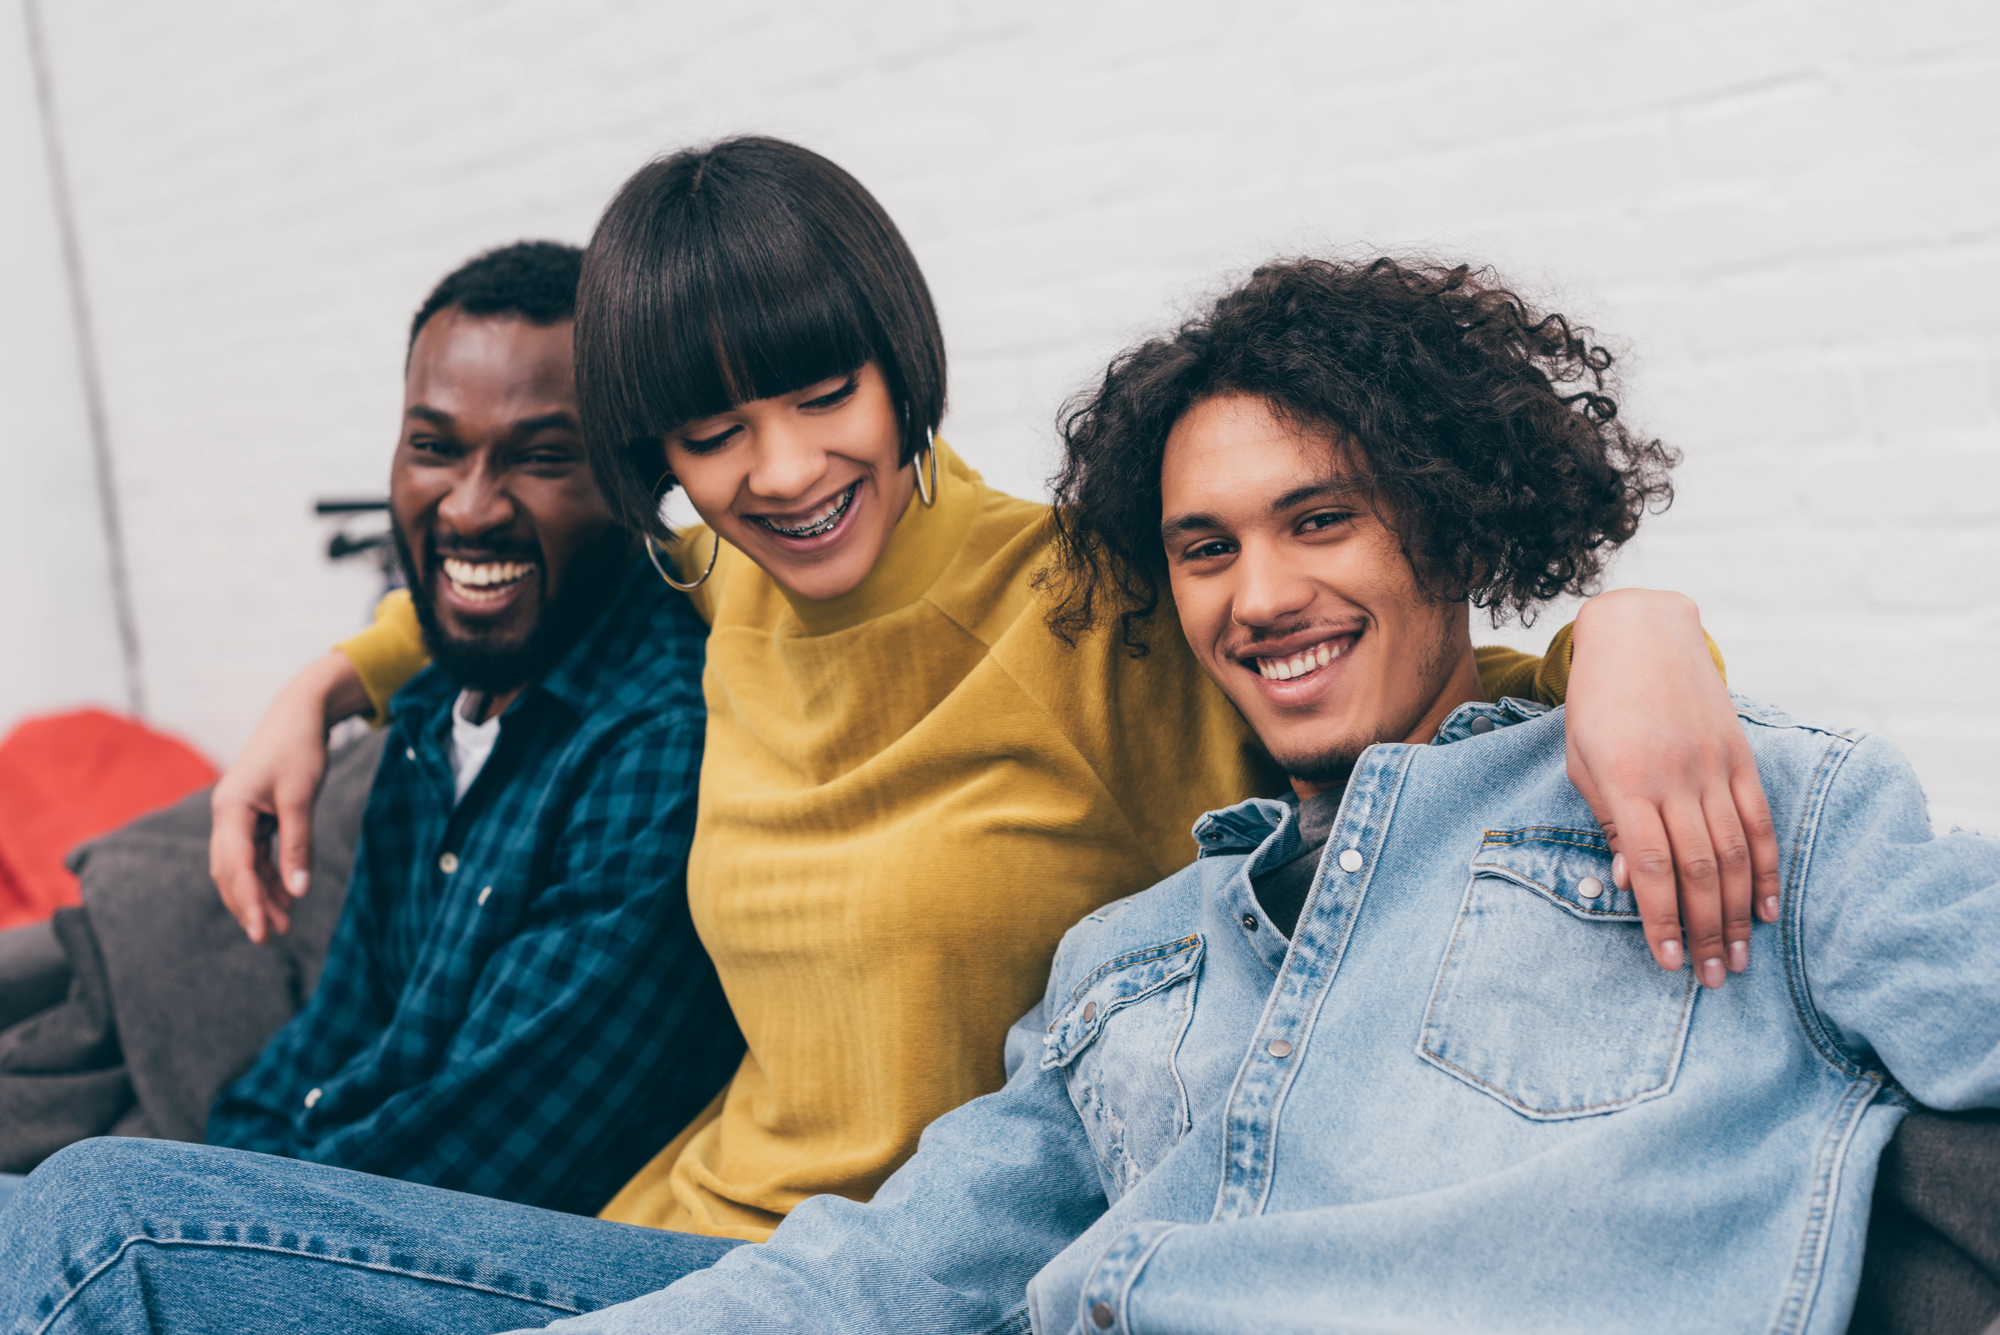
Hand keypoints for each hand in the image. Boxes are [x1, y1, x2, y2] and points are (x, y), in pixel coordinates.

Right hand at [209, 651, 370, 943]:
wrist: (301, 712)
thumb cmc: (299, 749)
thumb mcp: (301, 798)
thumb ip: (298, 846)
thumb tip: (297, 892)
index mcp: (230, 809)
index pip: (236, 867)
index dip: (249, 902)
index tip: (262, 932)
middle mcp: (226, 815)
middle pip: (231, 872)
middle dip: (249, 906)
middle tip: (269, 939)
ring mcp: (238, 815)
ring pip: (243, 866)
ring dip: (261, 894)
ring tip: (283, 924)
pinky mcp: (253, 814)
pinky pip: (257, 853)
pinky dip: (269, 874)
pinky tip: (286, 896)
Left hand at [1564, 589, 1779, 989]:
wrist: (1641, 635)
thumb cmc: (1597, 706)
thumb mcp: (1583, 761)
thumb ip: (1609, 822)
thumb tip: (1634, 885)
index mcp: (1626, 780)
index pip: (1652, 866)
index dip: (1662, 920)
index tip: (1667, 963)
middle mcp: (1674, 775)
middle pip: (1699, 869)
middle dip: (1705, 930)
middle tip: (1713, 978)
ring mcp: (1713, 764)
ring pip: (1734, 851)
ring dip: (1737, 911)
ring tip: (1739, 957)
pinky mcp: (1740, 754)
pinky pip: (1758, 819)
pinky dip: (1766, 866)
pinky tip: (1765, 906)